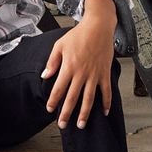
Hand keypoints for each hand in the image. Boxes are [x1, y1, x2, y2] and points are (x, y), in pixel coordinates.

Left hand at [42, 6, 116, 128]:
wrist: (98, 26)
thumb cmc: (78, 35)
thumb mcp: (59, 45)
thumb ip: (52, 62)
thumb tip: (45, 75)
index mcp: (68, 67)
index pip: (59, 88)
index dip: (53, 100)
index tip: (50, 109)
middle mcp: (81, 73)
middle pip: (72, 98)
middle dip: (67, 113)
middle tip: (63, 125)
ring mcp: (94, 74)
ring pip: (89, 98)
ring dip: (85, 113)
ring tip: (81, 124)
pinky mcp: (105, 73)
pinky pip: (106, 91)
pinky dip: (106, 102)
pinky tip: (104, 112)